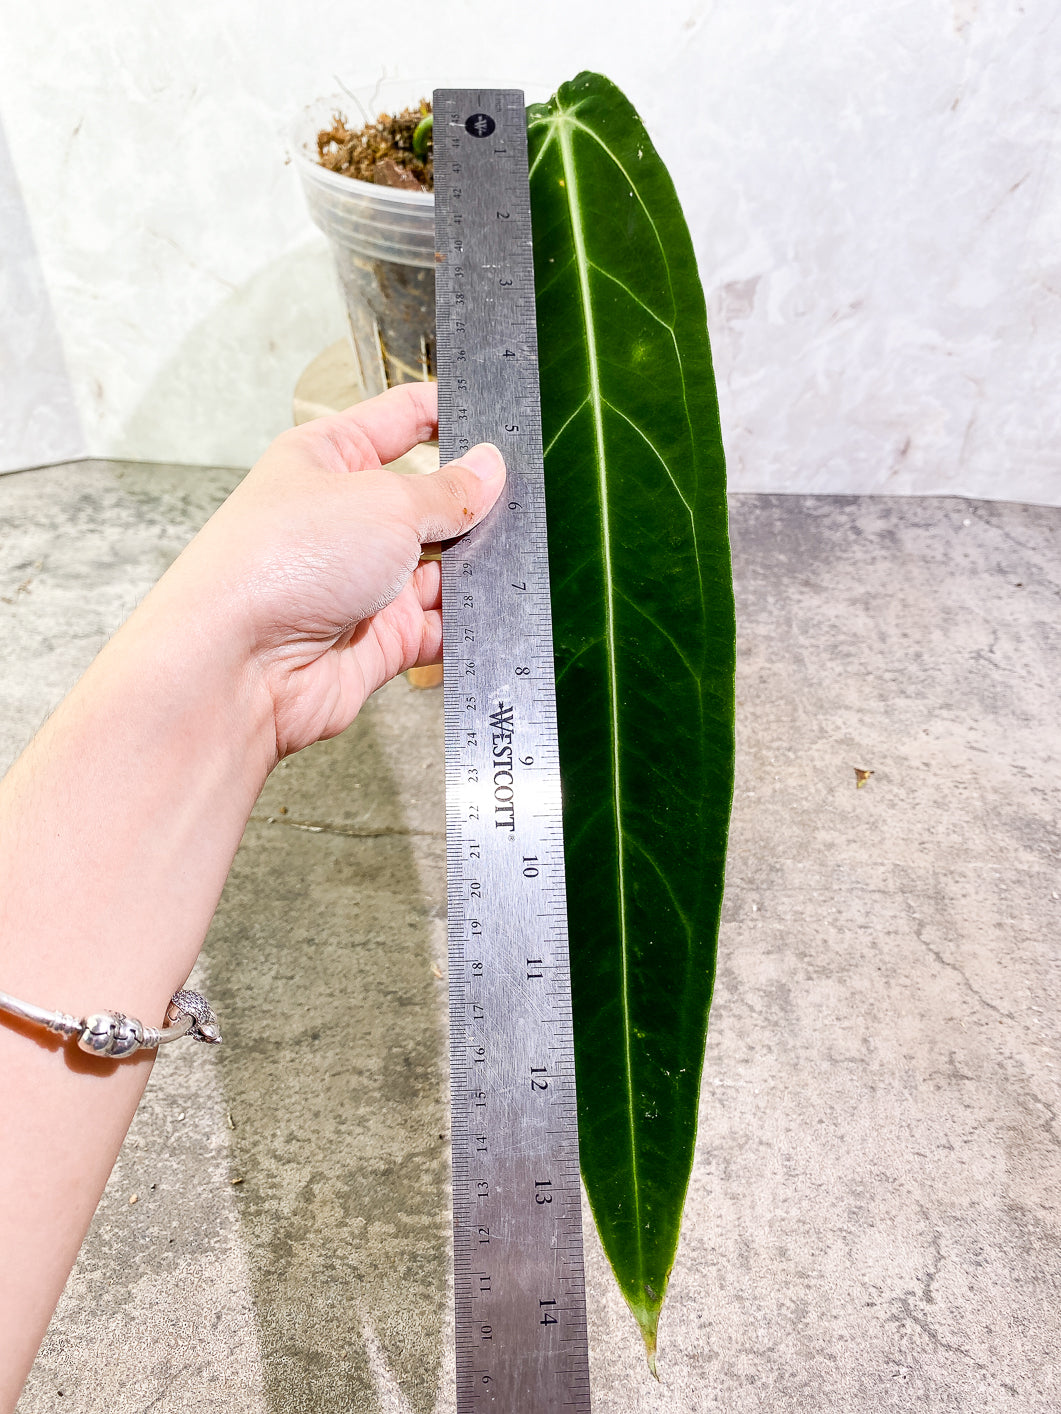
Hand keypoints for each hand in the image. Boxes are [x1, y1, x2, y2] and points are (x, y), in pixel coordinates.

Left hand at [149, 381, 505, 759]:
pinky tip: (493, 612)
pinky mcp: (382, 639)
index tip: (499, 413)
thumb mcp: (383, 503)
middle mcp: (347, 519)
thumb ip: (447, 492)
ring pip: (444, 568)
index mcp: (330, 459)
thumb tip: (489, 469)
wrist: (239, 666)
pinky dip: (468, 624)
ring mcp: (365, 581)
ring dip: (477, 567)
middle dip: (475, 503)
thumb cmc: (279, 564)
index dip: (449, 411)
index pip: (401, 420)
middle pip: (431, 501)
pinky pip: (442, 626)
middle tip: (526, 498)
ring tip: (515, 558)